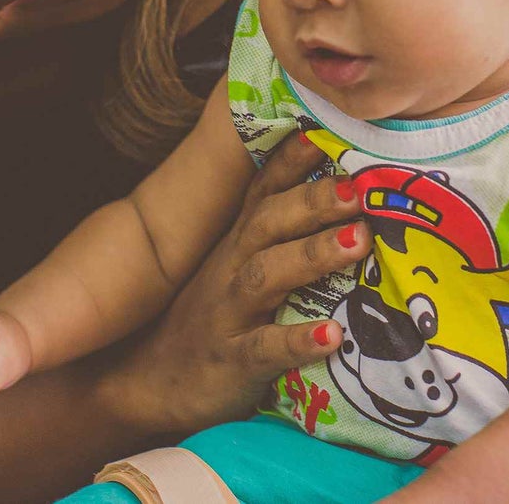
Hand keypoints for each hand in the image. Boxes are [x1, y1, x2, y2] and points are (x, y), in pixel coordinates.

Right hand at [105, 131, 371, 435]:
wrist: (149, 382)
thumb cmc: (216, 317)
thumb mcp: (243, 267)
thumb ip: (286, 234)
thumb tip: (353, 197)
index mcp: (241, 239)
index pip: (268, 187)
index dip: (296, 156)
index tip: (331, 126)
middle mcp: (232, 265)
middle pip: (270, 220)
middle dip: (314, 199)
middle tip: (360, 188)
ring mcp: (228, 312)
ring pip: (266, 274)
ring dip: (312, 255)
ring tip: (358, 241)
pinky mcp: (231, 360)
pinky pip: (265, 349)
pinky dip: (298, 341)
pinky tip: (332, 337)